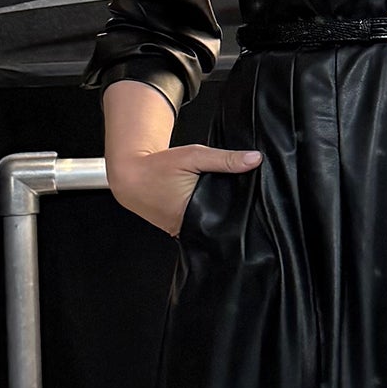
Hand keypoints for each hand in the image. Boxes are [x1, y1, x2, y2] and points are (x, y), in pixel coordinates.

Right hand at [107, 142, 262, 236]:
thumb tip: (255, 159)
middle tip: (245, 201)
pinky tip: (214, 206)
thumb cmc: (158, 166)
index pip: (229, 219)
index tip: (256, 203)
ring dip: (221, 215)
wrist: (130, 175)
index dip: (244, 211)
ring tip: (232, 203)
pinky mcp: (178, 229)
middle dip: (234, 213)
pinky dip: (208, 216)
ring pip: (211, 226)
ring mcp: (182, 231)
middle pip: (221, 224)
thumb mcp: (194, 156)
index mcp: (193, 215)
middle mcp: (188, 228)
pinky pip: (200, 225)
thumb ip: (225, 159)